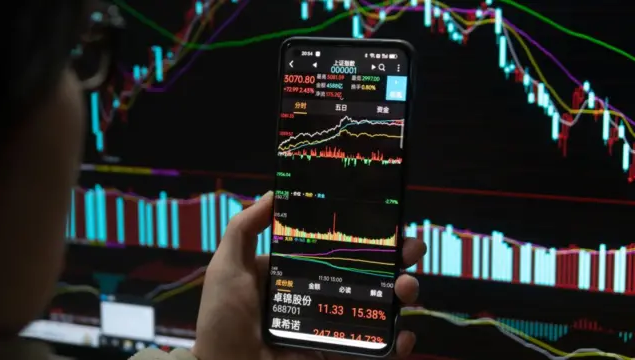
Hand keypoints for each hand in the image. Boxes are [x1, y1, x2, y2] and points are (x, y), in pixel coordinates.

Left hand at [193, 191, 425, 359]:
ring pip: (381, 306)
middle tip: (411, 250)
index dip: (367, 235)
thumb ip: (244, 228)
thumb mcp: (228, 266)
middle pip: (371, 273)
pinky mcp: (340, 354)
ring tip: (407, 287)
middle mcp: (322, 295)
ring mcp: (334, 326)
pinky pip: (378, 349)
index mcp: (300, 272)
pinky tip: (405, 335)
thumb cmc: (223, 319)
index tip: (388, 222)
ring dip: (405, 292)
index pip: (342, 248)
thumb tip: (274, 193)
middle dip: (398, 259)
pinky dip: (399, 344)